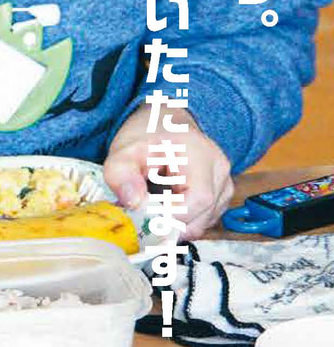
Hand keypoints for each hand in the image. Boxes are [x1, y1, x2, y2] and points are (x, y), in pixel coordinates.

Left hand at [103, 104, 233, 239]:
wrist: (166, 122)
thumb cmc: (148, 135)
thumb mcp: (125, 149)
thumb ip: (121, 175)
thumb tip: (134, 203)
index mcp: (201, 155)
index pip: (198, 200)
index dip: (171, 217)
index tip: (144, 217)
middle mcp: (220, 172)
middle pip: (200, 218)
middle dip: (168, 222)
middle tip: (143, 211)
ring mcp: (225, 185)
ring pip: (201, 224)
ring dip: (174, 222)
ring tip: (155, 198)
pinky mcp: (222, 197)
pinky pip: (202, 221)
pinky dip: (182, 219)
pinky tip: (168, 201)